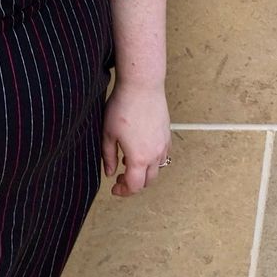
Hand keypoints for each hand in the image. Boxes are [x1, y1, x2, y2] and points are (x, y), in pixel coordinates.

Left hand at [102, 80, 170, 196]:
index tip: (115, 189)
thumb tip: (110, 172)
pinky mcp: (167, 134)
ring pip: (157, 168)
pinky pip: (163, 154)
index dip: (124, 191)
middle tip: (120, 178)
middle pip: (148, 181)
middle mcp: (155, 155)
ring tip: (128, 161)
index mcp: (139, 158)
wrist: (142, 86)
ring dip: (144, 171)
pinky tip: (141, 149)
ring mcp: (164, 144)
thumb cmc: (123, 107)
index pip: (134, 186)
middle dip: (134, 183)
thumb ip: (108, 156)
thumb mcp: (108, 133)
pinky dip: (153, 159)